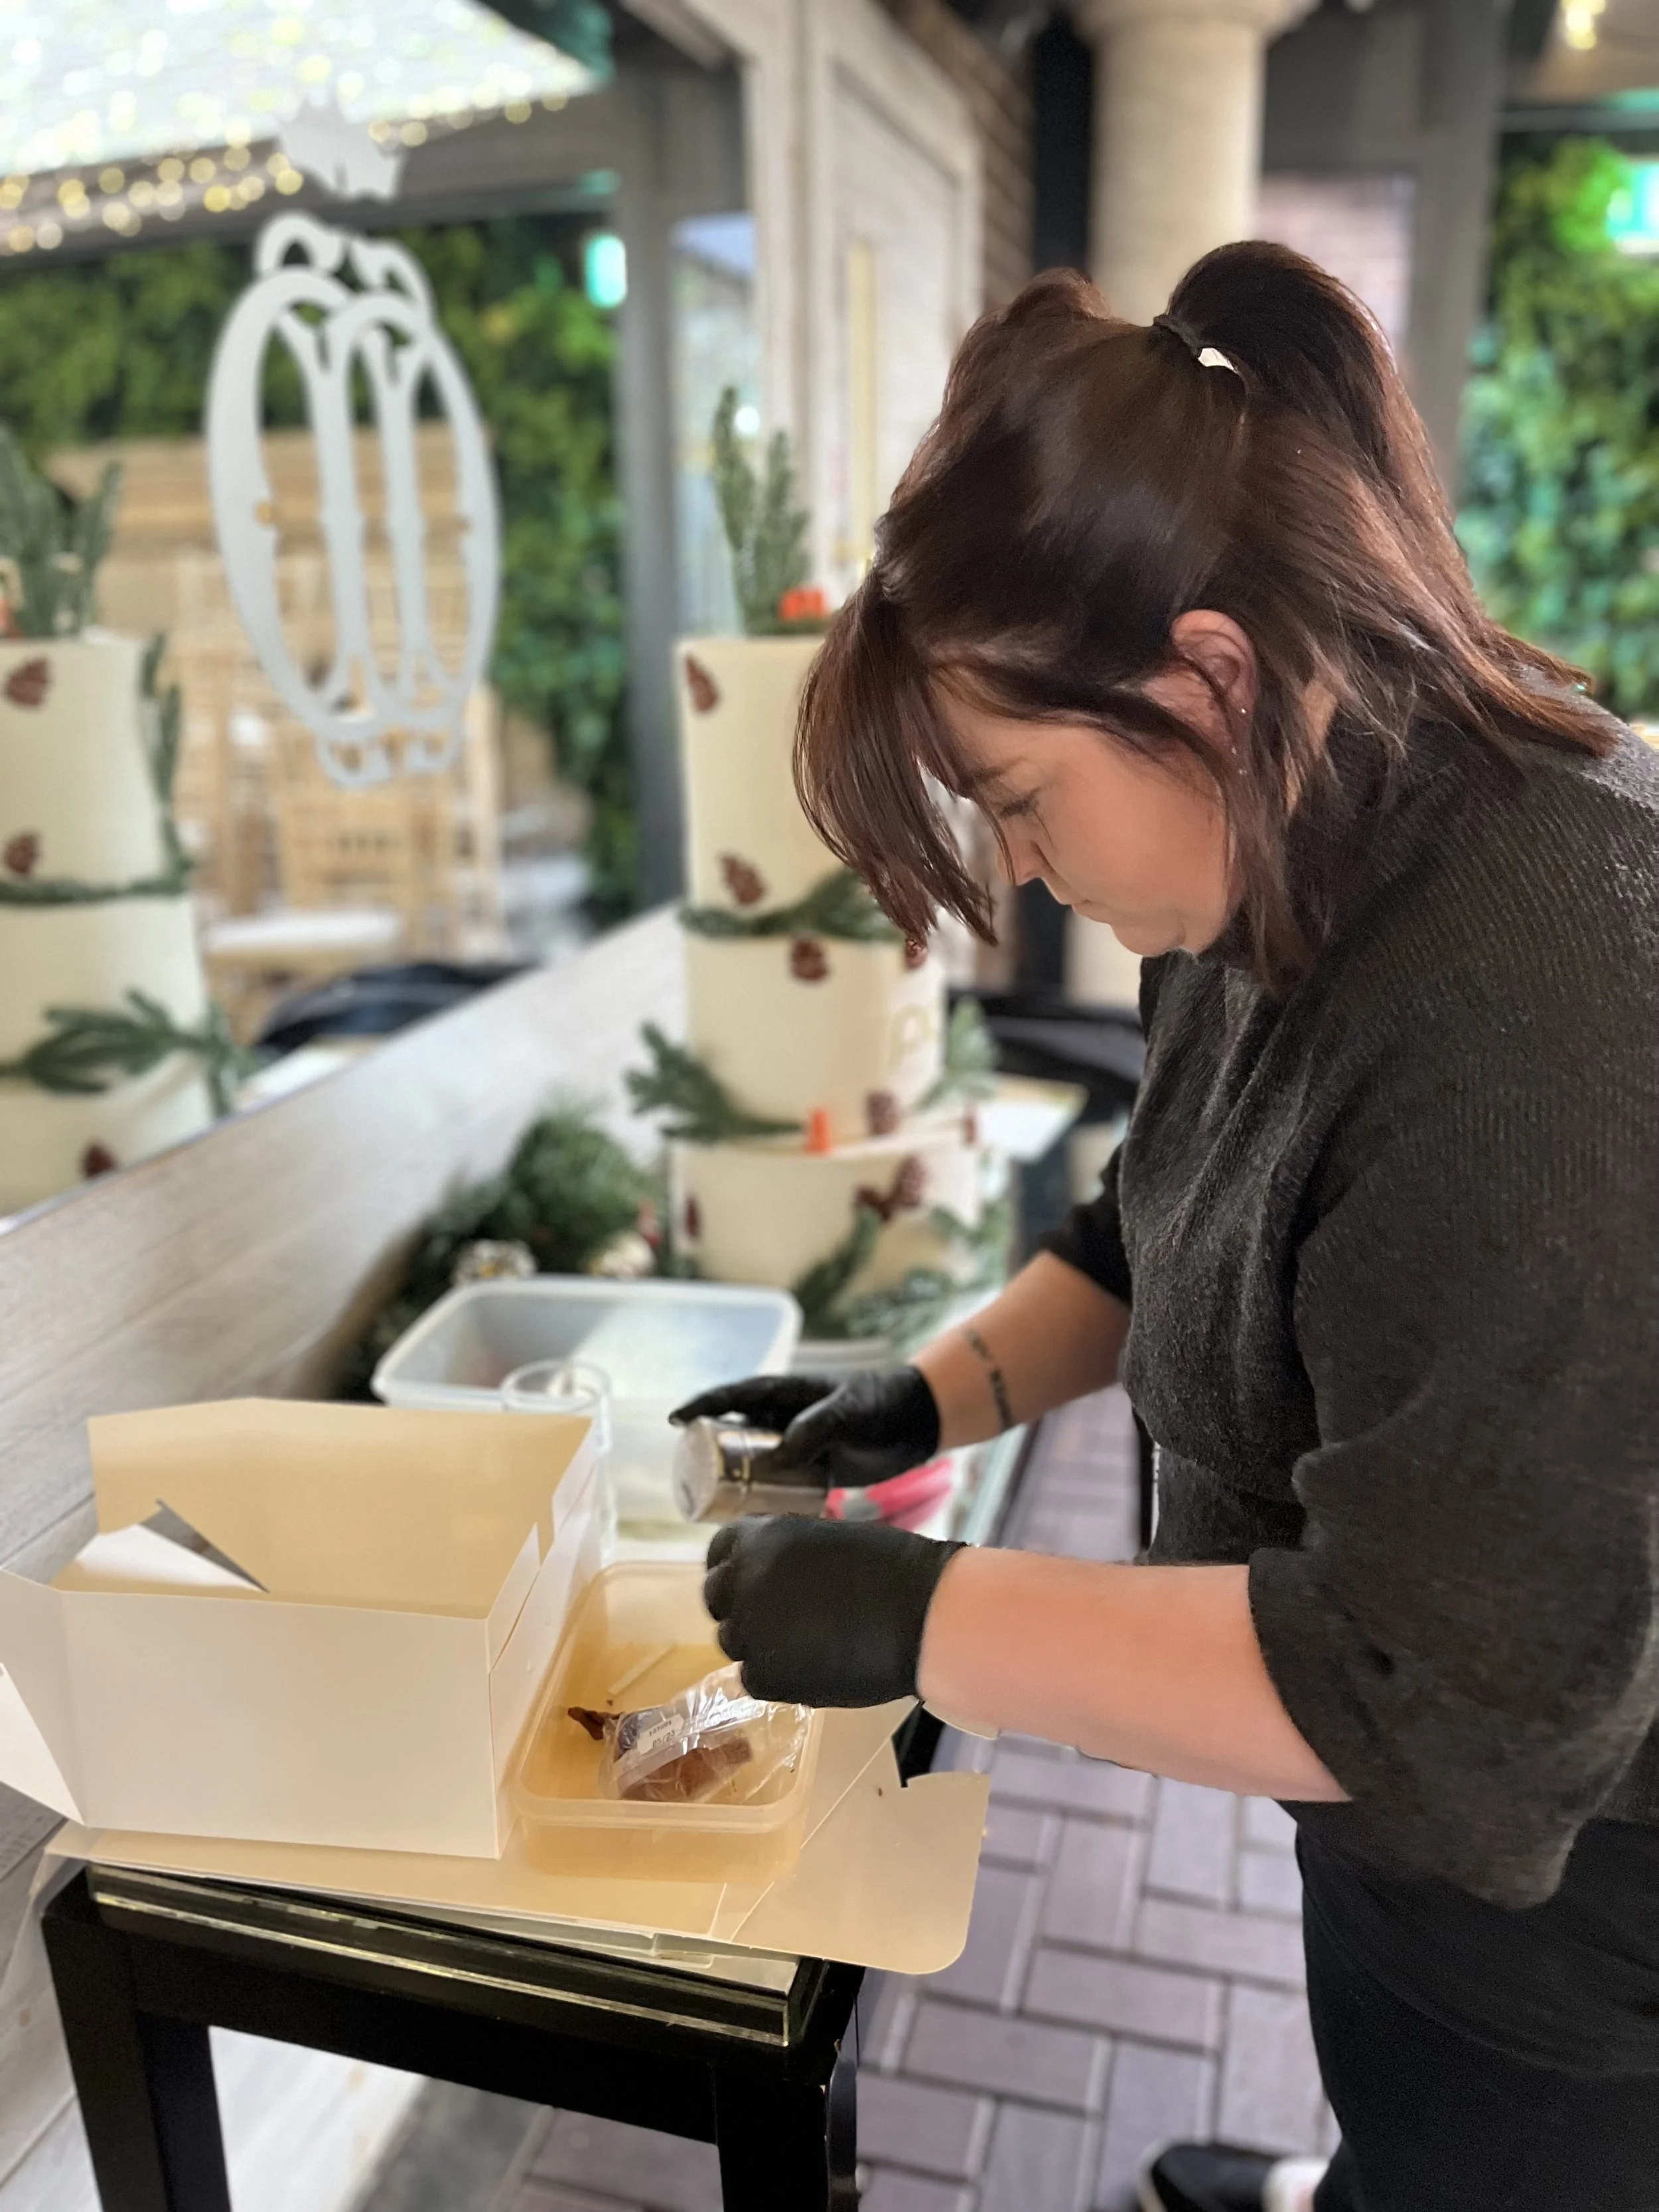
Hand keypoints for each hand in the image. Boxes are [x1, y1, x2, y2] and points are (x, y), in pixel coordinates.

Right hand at [669, 1368, 940, 1488]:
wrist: (918, 1422)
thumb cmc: (882, 1403)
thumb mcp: (849, 1410)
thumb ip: (817, 1425)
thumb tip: (780, 1454)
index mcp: (786, 1393)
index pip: (734, 1396)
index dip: (702, 1406)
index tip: (675, 1421)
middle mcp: (784, 1417)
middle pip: (735, 1433)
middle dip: (710, 1453)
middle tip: (691, 1480)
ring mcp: (797, 1443)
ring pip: (754, 1461)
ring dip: (735, 1480)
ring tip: (714, 1507)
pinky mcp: (812, 1467)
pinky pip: (778, 1482)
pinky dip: (764, 1497)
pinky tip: (754, 1520)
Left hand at [702, 1515, 963, 1705]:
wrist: (921, 1616)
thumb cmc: (891, 1569)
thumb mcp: (826, 1541)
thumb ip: (786, 1557)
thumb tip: (773, 1575)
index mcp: (760, 1538)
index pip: (718, 1551)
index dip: (733, 1568)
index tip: (748, 1580)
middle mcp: (744, 1579)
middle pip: (716, 1598)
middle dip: (740, 1606)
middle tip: (776, 1619)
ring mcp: (750, 1630)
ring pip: (733, 1641)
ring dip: (759, 1643)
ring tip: (804, 1645)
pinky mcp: (765, 1676)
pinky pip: (753, 1678)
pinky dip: (776, 1676)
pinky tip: (812, 1667)